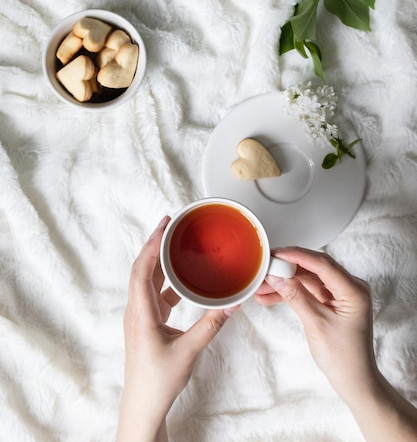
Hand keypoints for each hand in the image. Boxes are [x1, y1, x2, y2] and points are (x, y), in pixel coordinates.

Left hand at [116, 216, 237, 441]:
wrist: (143, 404)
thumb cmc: (157, 381)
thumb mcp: (189, 351)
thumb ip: (211, 325)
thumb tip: (232, 304)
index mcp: (141, 314)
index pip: (141, 270)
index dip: (152, 245)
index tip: (164, 226)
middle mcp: (137, 310)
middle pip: (142, 269)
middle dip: (155, 244)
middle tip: (170, 225)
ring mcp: (141, 316)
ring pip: (148, 279)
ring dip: (159, 261)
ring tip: (175, 244)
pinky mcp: (147, 322)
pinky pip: (155, 293)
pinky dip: (167, 279)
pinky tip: (181, 277)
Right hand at [256, 247, 416, 441]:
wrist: (353, 381)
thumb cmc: (343, 356)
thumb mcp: (316, 324)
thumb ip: (296, 296)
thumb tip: (277, 276)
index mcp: (353, 290)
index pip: (322, 264)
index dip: (297, 256)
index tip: (276, 254)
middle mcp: (349, 287)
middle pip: (313, 269)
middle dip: (287, 269)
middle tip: (265, 267)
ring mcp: (339, 294)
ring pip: (307, 280)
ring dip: (285, 282)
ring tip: (261, 286)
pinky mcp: (331, 302)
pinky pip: (307, 291)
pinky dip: (290, 293)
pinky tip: (270, 297)